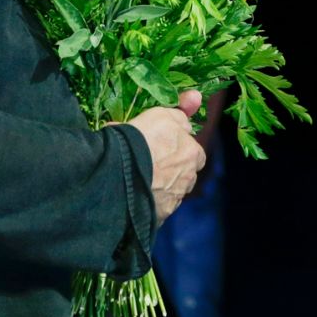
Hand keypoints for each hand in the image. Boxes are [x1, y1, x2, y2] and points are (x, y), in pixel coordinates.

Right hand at [127, 90, 207, 222]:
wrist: (120, 175)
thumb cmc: (143, 140)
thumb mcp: (162, 116)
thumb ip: (180, 112)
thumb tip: (196, 98)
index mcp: (194, 156)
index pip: (192, 152)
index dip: (176, 148)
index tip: (158, 146)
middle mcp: (188, 181)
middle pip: (182, 174)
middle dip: (170, 170)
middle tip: (146, 162)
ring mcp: (172, 202)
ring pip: (167, 192)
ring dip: (157, 187)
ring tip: (134, 179)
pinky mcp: (155, 219)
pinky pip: (152, 208)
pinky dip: (145, 203)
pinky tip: (129, 196)